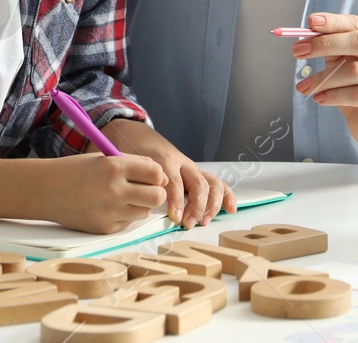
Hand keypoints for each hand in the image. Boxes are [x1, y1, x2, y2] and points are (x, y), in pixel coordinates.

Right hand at [42, 153, 168, 233]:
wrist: (46, 190)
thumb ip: (134, 165)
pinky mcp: (105, 229)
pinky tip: (108, 207)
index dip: (157, 174)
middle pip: (157, 196)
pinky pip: (128, 223)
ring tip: (123, 197)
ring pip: (145, 211)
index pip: (155, 172)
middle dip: (155, 192)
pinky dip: (125, 215)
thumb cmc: (78, 171)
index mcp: (114, 167)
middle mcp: (114, 190)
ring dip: (140, 204)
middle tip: (145, 189)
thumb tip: (163, 178)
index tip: (151, 175)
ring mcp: (109, 212)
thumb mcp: (105, 158)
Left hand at [103, 119, 235, 227]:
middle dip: (196, 206)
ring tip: (204, 221)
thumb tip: (134, 203)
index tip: (175, 217)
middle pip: (197, 183)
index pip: (174, 181)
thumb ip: (133, 180)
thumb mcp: (126, 163)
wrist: (135, 134)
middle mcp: (181, 161)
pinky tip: (231, 209)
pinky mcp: (197, 172)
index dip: (176, 200)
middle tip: (188, 224)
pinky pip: (216, 182)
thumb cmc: (130, 153)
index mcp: (162, 158)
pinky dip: (227, 195)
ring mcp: (191, 167)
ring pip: (210, 182)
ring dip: (211, 204)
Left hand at [293, 12, 357, 150]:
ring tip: (305, 86)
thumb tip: (308, 35)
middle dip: (325, 44)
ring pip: (355, 71)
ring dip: (324, 78)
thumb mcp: (343, 64)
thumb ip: (332, 49)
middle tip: (298, 51)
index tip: (310, 23)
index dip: (333, 22)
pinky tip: (320, 99)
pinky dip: (334, 96)